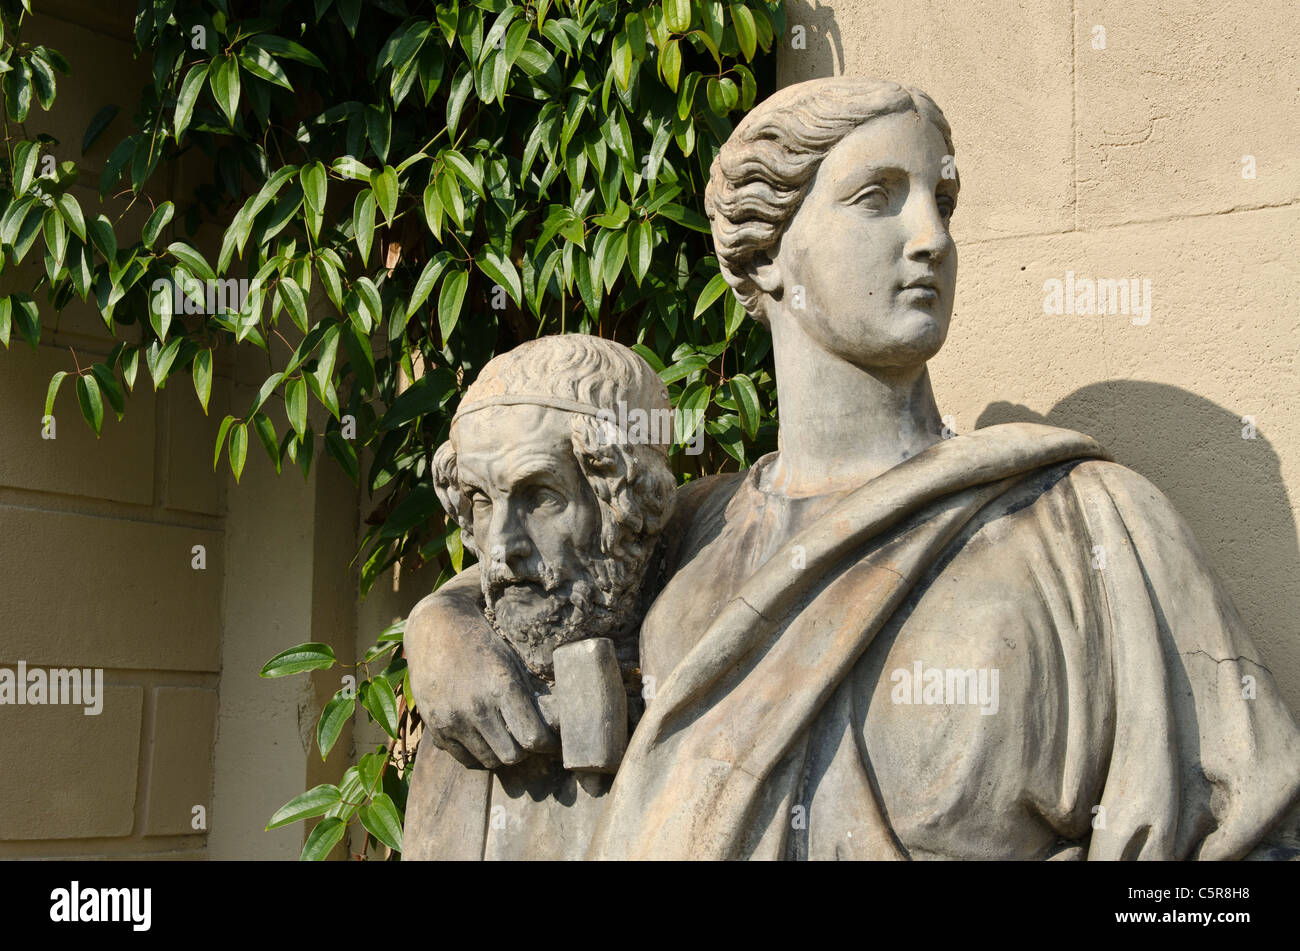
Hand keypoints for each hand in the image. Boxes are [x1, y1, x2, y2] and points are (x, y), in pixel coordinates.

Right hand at [405, 565, 556, 768]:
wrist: (435, 628)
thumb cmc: (481, 642)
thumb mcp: (510, 662)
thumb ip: (525, 696)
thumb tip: (549, 728)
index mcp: (502, 686)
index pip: (533, 737)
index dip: (546, 744)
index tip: (550, 742)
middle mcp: (477, 707)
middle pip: (511, 755)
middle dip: (523, 750)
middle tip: (524, 740)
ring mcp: (453, 719)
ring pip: (488, 760)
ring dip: (499, 752)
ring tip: (503, 738)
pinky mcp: (435, 727)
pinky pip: (463, 758)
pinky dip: (475, 753)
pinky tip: (481, 736)